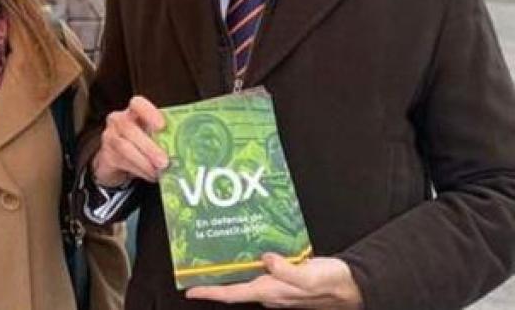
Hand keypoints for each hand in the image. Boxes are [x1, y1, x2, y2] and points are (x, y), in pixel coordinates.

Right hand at [89, 95, 167, 186]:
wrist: (115, 161)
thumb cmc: (140, 145)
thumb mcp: (152, 136)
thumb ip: (165, 137)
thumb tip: (188, 147)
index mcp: (133, 112)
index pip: (137, 103)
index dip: (148, 112)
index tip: (162, 126)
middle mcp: (118, 121)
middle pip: (129, 128)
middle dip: (148, 146)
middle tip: (164, 161)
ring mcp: (110, 137)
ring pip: (124, 147)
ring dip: (144, 161)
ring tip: (159, 171)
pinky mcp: (106, 156)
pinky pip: (122, 162)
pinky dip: (139, 170)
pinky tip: (151, 175)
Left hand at [185, 255, 361, 308]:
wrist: (350, 285)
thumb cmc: (330, 283)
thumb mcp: (308, 276)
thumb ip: (286, 270)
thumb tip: (266, 259)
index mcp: (271, 292)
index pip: (233, 294)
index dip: (210, 292)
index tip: (190, 289)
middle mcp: (269, 291)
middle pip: (235, 286)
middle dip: (215, 278)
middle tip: (195, 265)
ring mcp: (276, 285)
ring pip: (247, 277)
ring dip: (231, 268)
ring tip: (212, 253)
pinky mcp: (283, 277)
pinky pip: (261, 270)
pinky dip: (250, 260)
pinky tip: (246, 247)